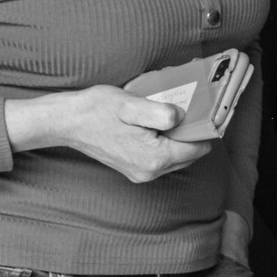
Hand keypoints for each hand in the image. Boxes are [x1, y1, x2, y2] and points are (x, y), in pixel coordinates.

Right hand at [5, 88, 211, 183]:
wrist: (67, 121)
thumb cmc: (97, 110)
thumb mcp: (132, 104)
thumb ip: (161, 112)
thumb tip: (181, 117)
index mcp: (155, 157)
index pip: (198, 148)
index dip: (205, 130)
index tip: (208, 113)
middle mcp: (150, 171)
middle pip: (189, 155)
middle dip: (193, 134)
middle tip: (193, 110)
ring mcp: (141, 173)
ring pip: (176, 157)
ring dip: (180, 139)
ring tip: (175, 115)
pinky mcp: (133, 168)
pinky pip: (161, 158)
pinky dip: (167, 143)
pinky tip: (159, 125)